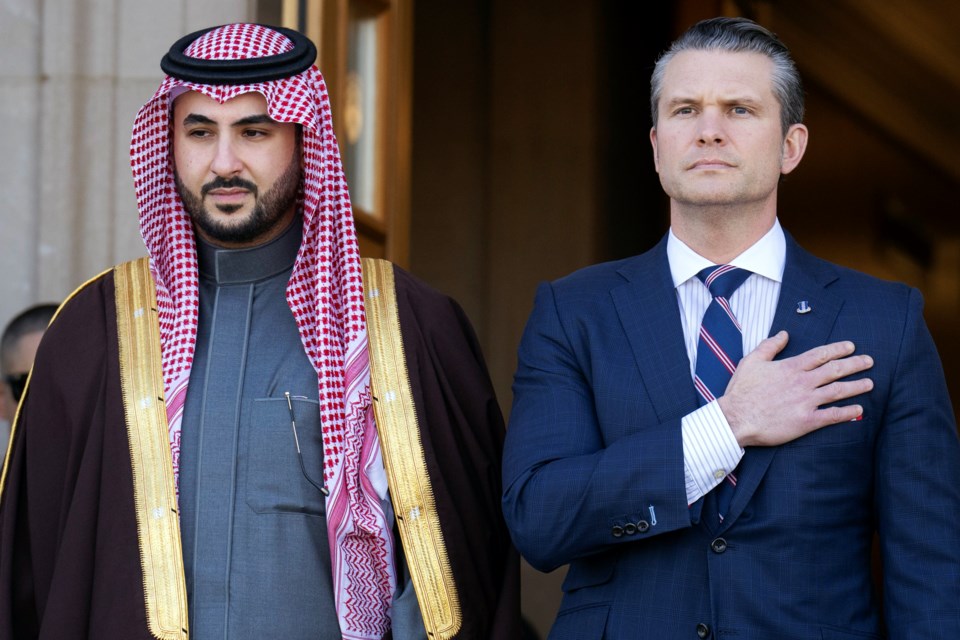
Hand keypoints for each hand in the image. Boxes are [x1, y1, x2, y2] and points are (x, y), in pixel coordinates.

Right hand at [718, 331, 873, 446]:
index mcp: (790, 367)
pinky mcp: (806, 421)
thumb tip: (784, 334)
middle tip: (869, 361)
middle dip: (854, 364)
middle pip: (835, 370)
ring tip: (869, 383)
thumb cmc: (742, 391)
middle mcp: (802, 382)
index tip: (851, 347)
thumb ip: (769, 346)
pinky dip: (848, 412)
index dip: (838, 349)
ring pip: (838, 391)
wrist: (736, 418)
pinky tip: (858, 409)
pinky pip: (832, 415)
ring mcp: (806, 402)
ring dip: (856, 386)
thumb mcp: (751, 361)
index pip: (820, 354)